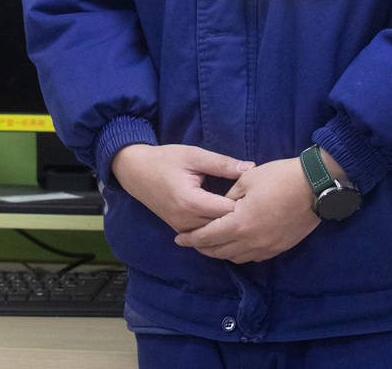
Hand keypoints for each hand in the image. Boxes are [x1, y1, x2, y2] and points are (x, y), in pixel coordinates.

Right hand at [111, 143, 253, 233]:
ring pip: (214, 235)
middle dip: (240, 216)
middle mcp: (185, 221)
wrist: (136, 171)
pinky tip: (228, 219)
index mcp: (190, 201)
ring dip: (228, 225)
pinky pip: (203, 236)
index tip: (255, 193)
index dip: (244, 203)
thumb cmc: (166, 159)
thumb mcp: (194, 155)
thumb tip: (250, 168)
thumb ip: (222, 164)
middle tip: (254, 203)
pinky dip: (217, 229)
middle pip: (222, 227)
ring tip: (244, 211)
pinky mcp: (180, 230)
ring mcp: (181, 228)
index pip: (227, 211)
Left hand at [174, 156, 319, 263]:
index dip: (192, 239)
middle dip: (203, 248)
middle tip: (192, 243)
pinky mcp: (279, 248)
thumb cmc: (279, 177)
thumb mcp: (248, 180)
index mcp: (239, 224)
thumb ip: (230, 196)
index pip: (208, 237)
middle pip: (220, 252)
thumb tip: (222, 206)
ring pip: (236, 258)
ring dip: (221, 253)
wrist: (314, 186)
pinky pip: (253, 257)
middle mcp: (251, 242)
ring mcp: (267, 248)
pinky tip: (237, 245)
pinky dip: (240, 253)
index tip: (179, 239)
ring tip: (212, 245)